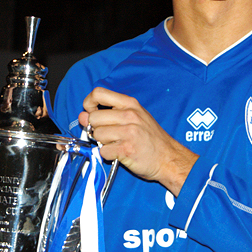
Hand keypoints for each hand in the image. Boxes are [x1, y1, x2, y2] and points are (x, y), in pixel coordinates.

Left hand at [80, 87, 197, 195]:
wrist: (168, 158)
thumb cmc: (150, 138)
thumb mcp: (134, 117)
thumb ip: (108, 113)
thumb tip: (83, 115)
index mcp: (130, 104)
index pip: (98, 93)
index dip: (89, 103)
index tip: (91, 112)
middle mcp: (129, 115)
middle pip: (93, 117)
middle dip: (96, 128)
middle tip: (108, 134)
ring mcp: (128, 132)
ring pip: (96, 134)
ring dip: (102, 142)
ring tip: (116, 143)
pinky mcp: (126, 149)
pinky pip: (103, 150)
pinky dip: (107, 154)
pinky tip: (119, 153)